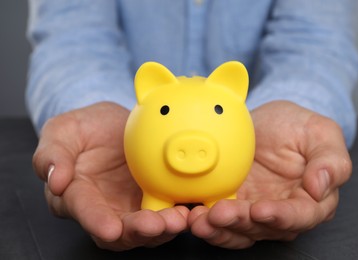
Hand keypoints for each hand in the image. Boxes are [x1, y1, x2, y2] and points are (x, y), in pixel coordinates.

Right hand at [33, 102, 188, 250]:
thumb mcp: (63, 131)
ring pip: (143, 229)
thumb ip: (53, 154)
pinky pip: (164, 213)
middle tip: (155, 225)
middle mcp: (103, 207)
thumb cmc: (85, 128)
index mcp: (76, 193)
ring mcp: (129, 206)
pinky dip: (176, 216)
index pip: (83, 210)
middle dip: (136, 232)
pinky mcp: (152, 200)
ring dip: (161, 229)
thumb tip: (56, 180)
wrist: (115, 123)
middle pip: (117, 231)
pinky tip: (189, 210)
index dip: (96, 221)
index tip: (111, 228)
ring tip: (178, 218)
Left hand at [189, 101, 351, 248]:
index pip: (300, 216)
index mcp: (311, 199)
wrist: (265, 121)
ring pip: (237, 230)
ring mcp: (253, 210)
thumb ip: (330, 160)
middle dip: (240, 223)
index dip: (281, 217)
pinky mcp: (230, 204)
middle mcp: (282, 211)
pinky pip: (217, 220)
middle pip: (263, 228)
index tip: (260, 209)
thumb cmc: (296, 126)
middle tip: (219, 214)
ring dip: (217, 229)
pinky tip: (189, 214)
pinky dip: (204, 221)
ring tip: (198, 219)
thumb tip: (321, 187)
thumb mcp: (320, 132)